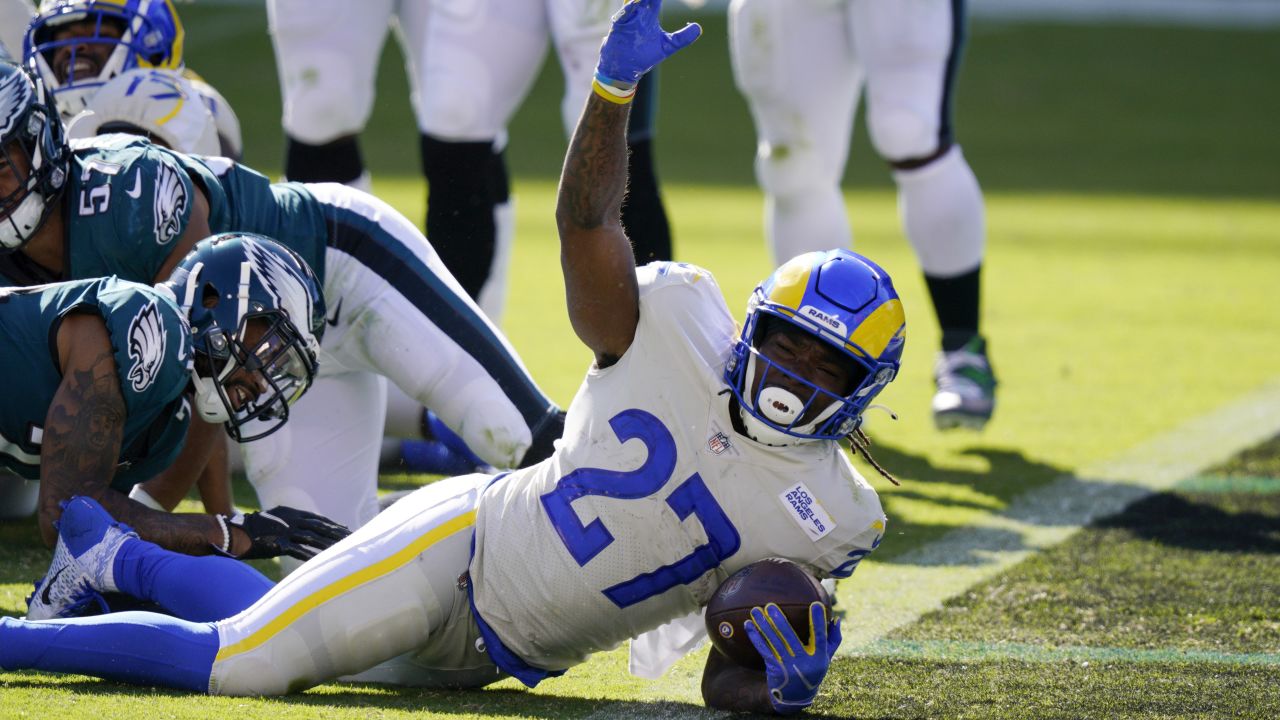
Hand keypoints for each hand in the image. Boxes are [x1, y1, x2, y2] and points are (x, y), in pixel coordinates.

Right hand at [225, 506, 350, 560]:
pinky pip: (297, 550)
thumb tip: (301, 532)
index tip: (345, 529)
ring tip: (342, 549)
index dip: (332, 524)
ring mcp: (285, 531)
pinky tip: (320, 560)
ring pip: (312, 538)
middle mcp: (290, 520)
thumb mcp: (274, 522)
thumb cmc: (253, 530)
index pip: (317, 519)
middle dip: (336, 533)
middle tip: (351, 539)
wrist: (233, 533)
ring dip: (328, 544)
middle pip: (319, 527)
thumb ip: (288, 524)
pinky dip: (309, 555)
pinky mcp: (278, 543)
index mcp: (290, 514)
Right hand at [597, 0, 701, 86]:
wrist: (625, 69)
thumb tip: (699, 28)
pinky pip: (623, 15)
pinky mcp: (619, 27)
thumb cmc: (645, 56)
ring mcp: (629, 20)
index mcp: (650, 16)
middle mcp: (639, 15)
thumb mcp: (667, 46)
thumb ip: (682, 37)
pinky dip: (628, 8)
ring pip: (633, 2)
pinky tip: (636, 3)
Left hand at [744, 602, 841, 713]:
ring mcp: (789, 666)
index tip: (816, 605)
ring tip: (755, 610)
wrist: (795, 698)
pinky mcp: (775, 669)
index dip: (819, 622)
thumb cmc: (812, 671)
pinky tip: (748, 625)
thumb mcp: (825, 659)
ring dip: (763, 625)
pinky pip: (764, 650)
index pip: (821, 637)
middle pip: (791, 637)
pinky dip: (755, 637)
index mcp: (819, 657)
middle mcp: (804, 662)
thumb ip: (833, 639)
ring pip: (774, 642)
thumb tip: (836, 618)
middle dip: (779, 620)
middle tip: (770, 605)